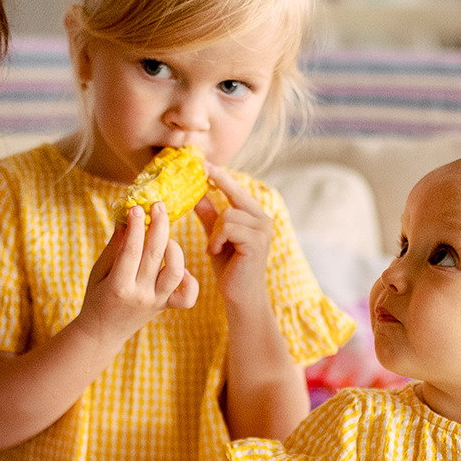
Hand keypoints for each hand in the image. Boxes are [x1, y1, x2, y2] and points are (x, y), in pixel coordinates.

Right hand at [76, 201, 197, 343]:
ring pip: (174, 272)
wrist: (102, 333)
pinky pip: (186, 297)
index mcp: (118, 286)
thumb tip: (126, 219)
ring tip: (166, 236)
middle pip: (155, 255)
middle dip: (159, 226)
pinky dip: (190, 280)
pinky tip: (181, 267)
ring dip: (174, 249)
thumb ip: (114, 247)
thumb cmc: (96, 298)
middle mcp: (139, 294)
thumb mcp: (98, 272)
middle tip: (158, 206)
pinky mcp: (166, 307)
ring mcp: (155, 302)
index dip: (136, 226)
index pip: (131, 250)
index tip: (136, 207)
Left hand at [196, 166, 274, 308]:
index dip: (222, 177)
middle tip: (203, 183)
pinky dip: (217, 239)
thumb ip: (210, 215)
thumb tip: (196, 194)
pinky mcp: (257, 241)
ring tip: (214, 248)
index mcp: (256, 217)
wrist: (239, 297)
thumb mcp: (216, 237)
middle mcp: (264, 220)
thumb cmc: (229, 269)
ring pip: (227, 214)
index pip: (238, 190)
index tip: (204, 163)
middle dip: (216, 200)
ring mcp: (263, 230)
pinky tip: (216, 252)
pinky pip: (228, 227)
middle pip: (233, 198)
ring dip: (215, 232)